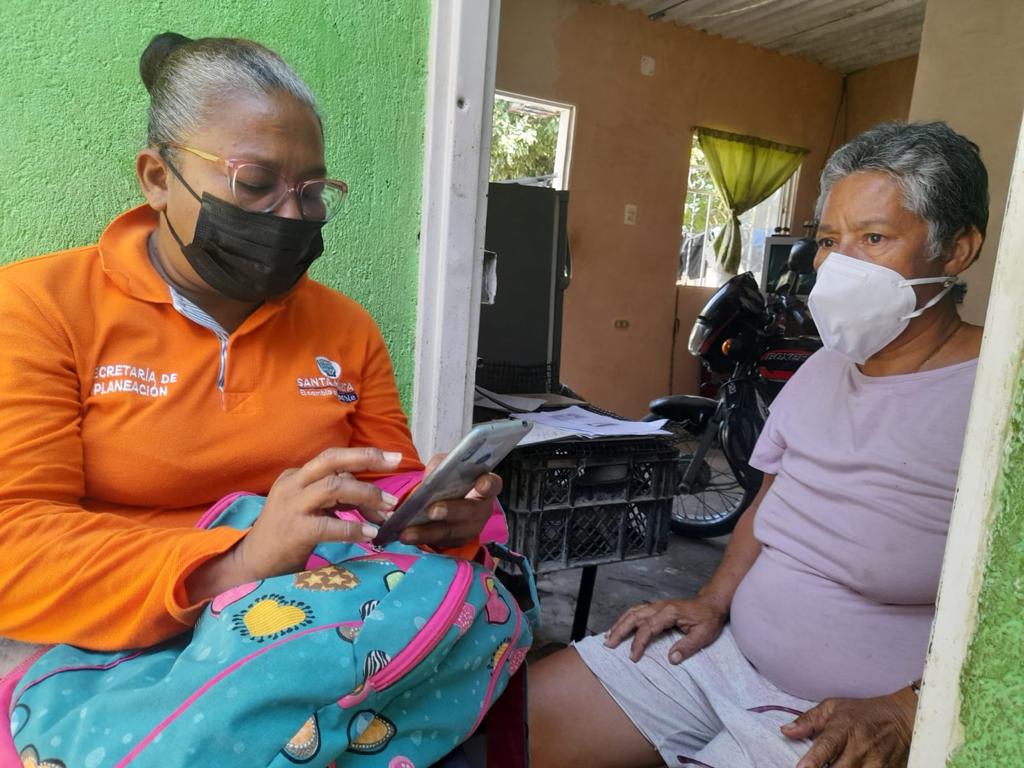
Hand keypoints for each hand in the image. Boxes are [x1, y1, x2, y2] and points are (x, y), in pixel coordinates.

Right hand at [235, 447, 403, 579]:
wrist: (252, 564)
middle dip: (366, 457)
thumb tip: (378, 501)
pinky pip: (329, 525)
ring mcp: (291, 506)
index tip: (392, 458)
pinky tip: (370, 534)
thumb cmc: (287, 535)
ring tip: (388, 509)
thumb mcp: (311, 508)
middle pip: (331, 459)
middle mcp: (292, 484)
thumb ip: (337, 499)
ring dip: (366, 495)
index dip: (364, 458)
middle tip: (395, 463)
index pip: (334, 460)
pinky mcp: (294, 531)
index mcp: (296, 476)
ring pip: (334, 487)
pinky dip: (353, 528)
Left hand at [398, 452, 501, 548]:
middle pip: (471, 512)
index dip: (489, 484)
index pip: (493, 484)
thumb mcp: (445, 466)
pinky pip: (440, 542)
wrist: (445, 499)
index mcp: (484, 486)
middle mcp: (481, 509)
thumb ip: (440, 465)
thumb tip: (430, 474)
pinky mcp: (456, 541)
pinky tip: (405, 535)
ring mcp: (470, 528)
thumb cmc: (450, 480)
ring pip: (452, 532)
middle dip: (451, 511)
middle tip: (432, 510)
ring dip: (428, 532)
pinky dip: (421, 539)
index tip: (480, 483)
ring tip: (407, 532)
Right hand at [603, 597, 726, 662]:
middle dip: (619, 631)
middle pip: (634, 617)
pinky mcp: (656, 607)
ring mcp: (656, 605)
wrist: (711, 603)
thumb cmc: (708, 619)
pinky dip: (625, 618)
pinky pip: (636, 611)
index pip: (648, 628)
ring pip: (632, 612)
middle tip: (609, 644)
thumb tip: (671, 659)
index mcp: (669, 613)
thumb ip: (687, 647)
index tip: (633, 657)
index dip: (638, 643)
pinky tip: (618, 626)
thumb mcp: (703, 635)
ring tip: (608, 636)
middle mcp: (659, 606)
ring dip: (619, 624)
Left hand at [782, 688, 916, 767]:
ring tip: (833, 766)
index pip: (826, 747)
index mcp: (843, 729)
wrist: (902, 719)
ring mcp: (876, 764)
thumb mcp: (833, 707)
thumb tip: (786, 731)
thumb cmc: (863, 713)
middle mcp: (860, 748)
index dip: (813, 761)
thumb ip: (808, 720)